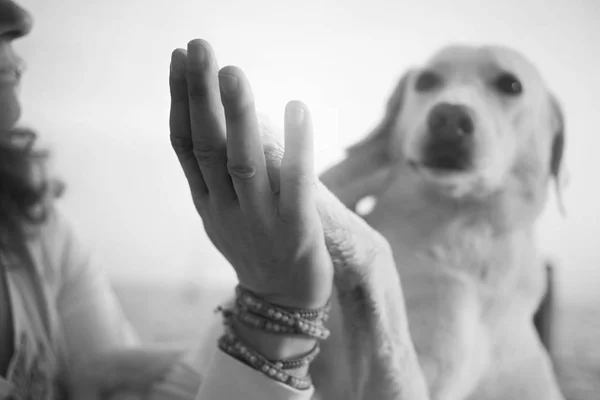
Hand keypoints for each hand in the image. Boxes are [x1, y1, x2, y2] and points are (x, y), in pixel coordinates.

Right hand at [169, 39, 332, 310]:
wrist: (282, 303)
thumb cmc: (257, 247)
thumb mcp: (224, 212)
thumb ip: (217, 172)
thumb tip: (218, 117)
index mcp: (206, 200)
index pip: (185, 144)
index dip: (180, 100)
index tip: (179, 58)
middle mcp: (226, 208)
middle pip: (208, 147)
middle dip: (201, 96)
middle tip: (199, 47)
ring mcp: (260, 220)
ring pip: (243, 164)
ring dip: (238, 117)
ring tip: (234, 73)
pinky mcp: (297, 230)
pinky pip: (295, 184)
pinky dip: (296, 146)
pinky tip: (298, 108)